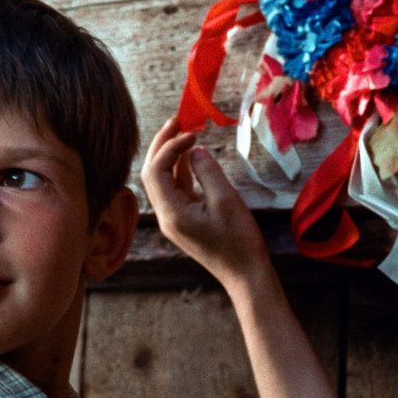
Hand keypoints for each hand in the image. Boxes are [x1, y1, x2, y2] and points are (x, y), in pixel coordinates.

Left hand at [140, 117, 269, 284]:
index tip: (192, 132)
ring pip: (161, 180)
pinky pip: (175, 189)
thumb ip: (208, 172)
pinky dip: (180, 170)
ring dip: (169, 155)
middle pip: (151, 173)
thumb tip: (194, 151)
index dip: (170, 146)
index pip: (155, 171)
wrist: (246, 275)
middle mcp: (165, 216)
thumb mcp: (227, 201)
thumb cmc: (239, 241)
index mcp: (171, 213)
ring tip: (183, 132)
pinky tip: (190, 156)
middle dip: (162, 145)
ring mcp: (173, 219)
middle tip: (176, 121)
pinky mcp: (184, 220)